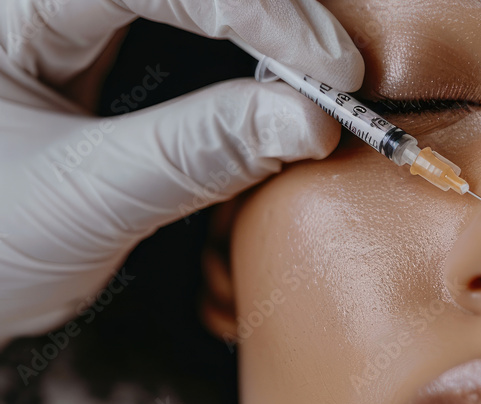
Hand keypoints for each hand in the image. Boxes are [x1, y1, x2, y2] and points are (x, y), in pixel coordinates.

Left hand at [0, 0, 363, 339]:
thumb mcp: (90, 197)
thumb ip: (197, 152)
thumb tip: (309, 122)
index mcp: (15, 11)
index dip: (257, 13)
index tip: (328, 74)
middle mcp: (49, 7)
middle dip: (273, 18)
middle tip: (337, 81)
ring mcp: (76, 26)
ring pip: (197, 7)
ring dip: (269, 37)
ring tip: (320, 89)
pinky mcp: (107, 60)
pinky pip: (194, 42)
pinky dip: (249, 65)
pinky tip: (283, 94)